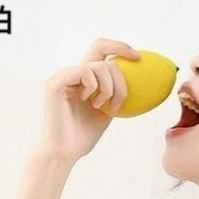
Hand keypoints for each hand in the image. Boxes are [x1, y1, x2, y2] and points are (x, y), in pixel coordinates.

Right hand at [34, 35, 141, 164]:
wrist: (64, 152)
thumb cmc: (83, 136)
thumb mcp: (108, 111)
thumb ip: (116, 93)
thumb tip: (141, 81)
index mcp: (83, 77)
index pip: (101, 49)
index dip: (120, 47)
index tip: (138, 58)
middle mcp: (72, 72)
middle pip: (104, 55)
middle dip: (120, 80)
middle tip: (118, 103)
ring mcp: (64, 75)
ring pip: (99, 66)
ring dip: (109, 88)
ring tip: (101, 106)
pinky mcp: (57, 81)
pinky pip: (85, 71)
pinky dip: (94, 87)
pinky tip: (89, 102)